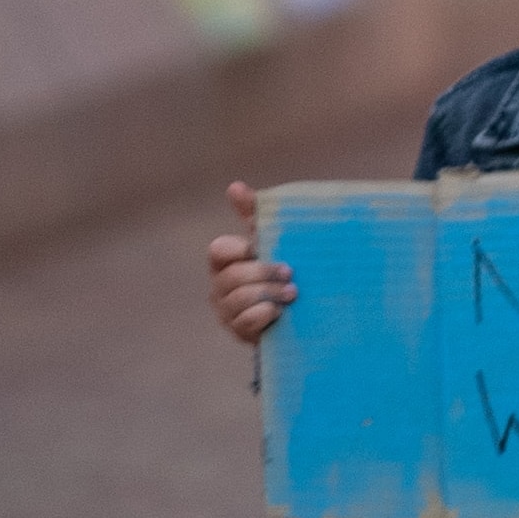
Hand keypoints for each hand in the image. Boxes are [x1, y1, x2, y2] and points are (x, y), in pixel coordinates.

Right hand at [208, 181, 295, 342]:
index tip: (257, 248)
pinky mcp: (238, 331)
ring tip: (293, 293)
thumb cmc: (280, 267)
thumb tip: (234, 186)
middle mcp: (220, 284)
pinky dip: (265, 314)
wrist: (299, 308)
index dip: (237, 249)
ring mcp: (226, 309)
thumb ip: (254, 214)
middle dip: (263, 273)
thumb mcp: (272, 239)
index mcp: (226, 260)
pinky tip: (280, 312)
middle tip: (290, 273)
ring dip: (270, 294)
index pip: (219, 250)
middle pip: (233, 276)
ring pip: (240, 299)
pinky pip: (245, 322)